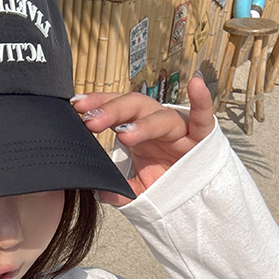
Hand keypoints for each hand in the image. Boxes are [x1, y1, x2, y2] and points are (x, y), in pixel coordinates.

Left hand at [71, 73, 215, 205]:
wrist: (195, 194)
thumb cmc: (167, 181)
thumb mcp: (140, 190)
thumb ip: (122, 192)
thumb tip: (102, 192)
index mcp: (138, 131)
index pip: (116, 110)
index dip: (98, 106)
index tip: (76, 107)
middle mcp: (156, 124)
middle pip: (134, 106)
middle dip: (111, 111)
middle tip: (90, 120)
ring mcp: (179, 129)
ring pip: (161, 116)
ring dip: (143, 123)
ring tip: (123, 133)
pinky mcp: (201, 137)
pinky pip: (202, 118)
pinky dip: (201, 101)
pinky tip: (196, 84)